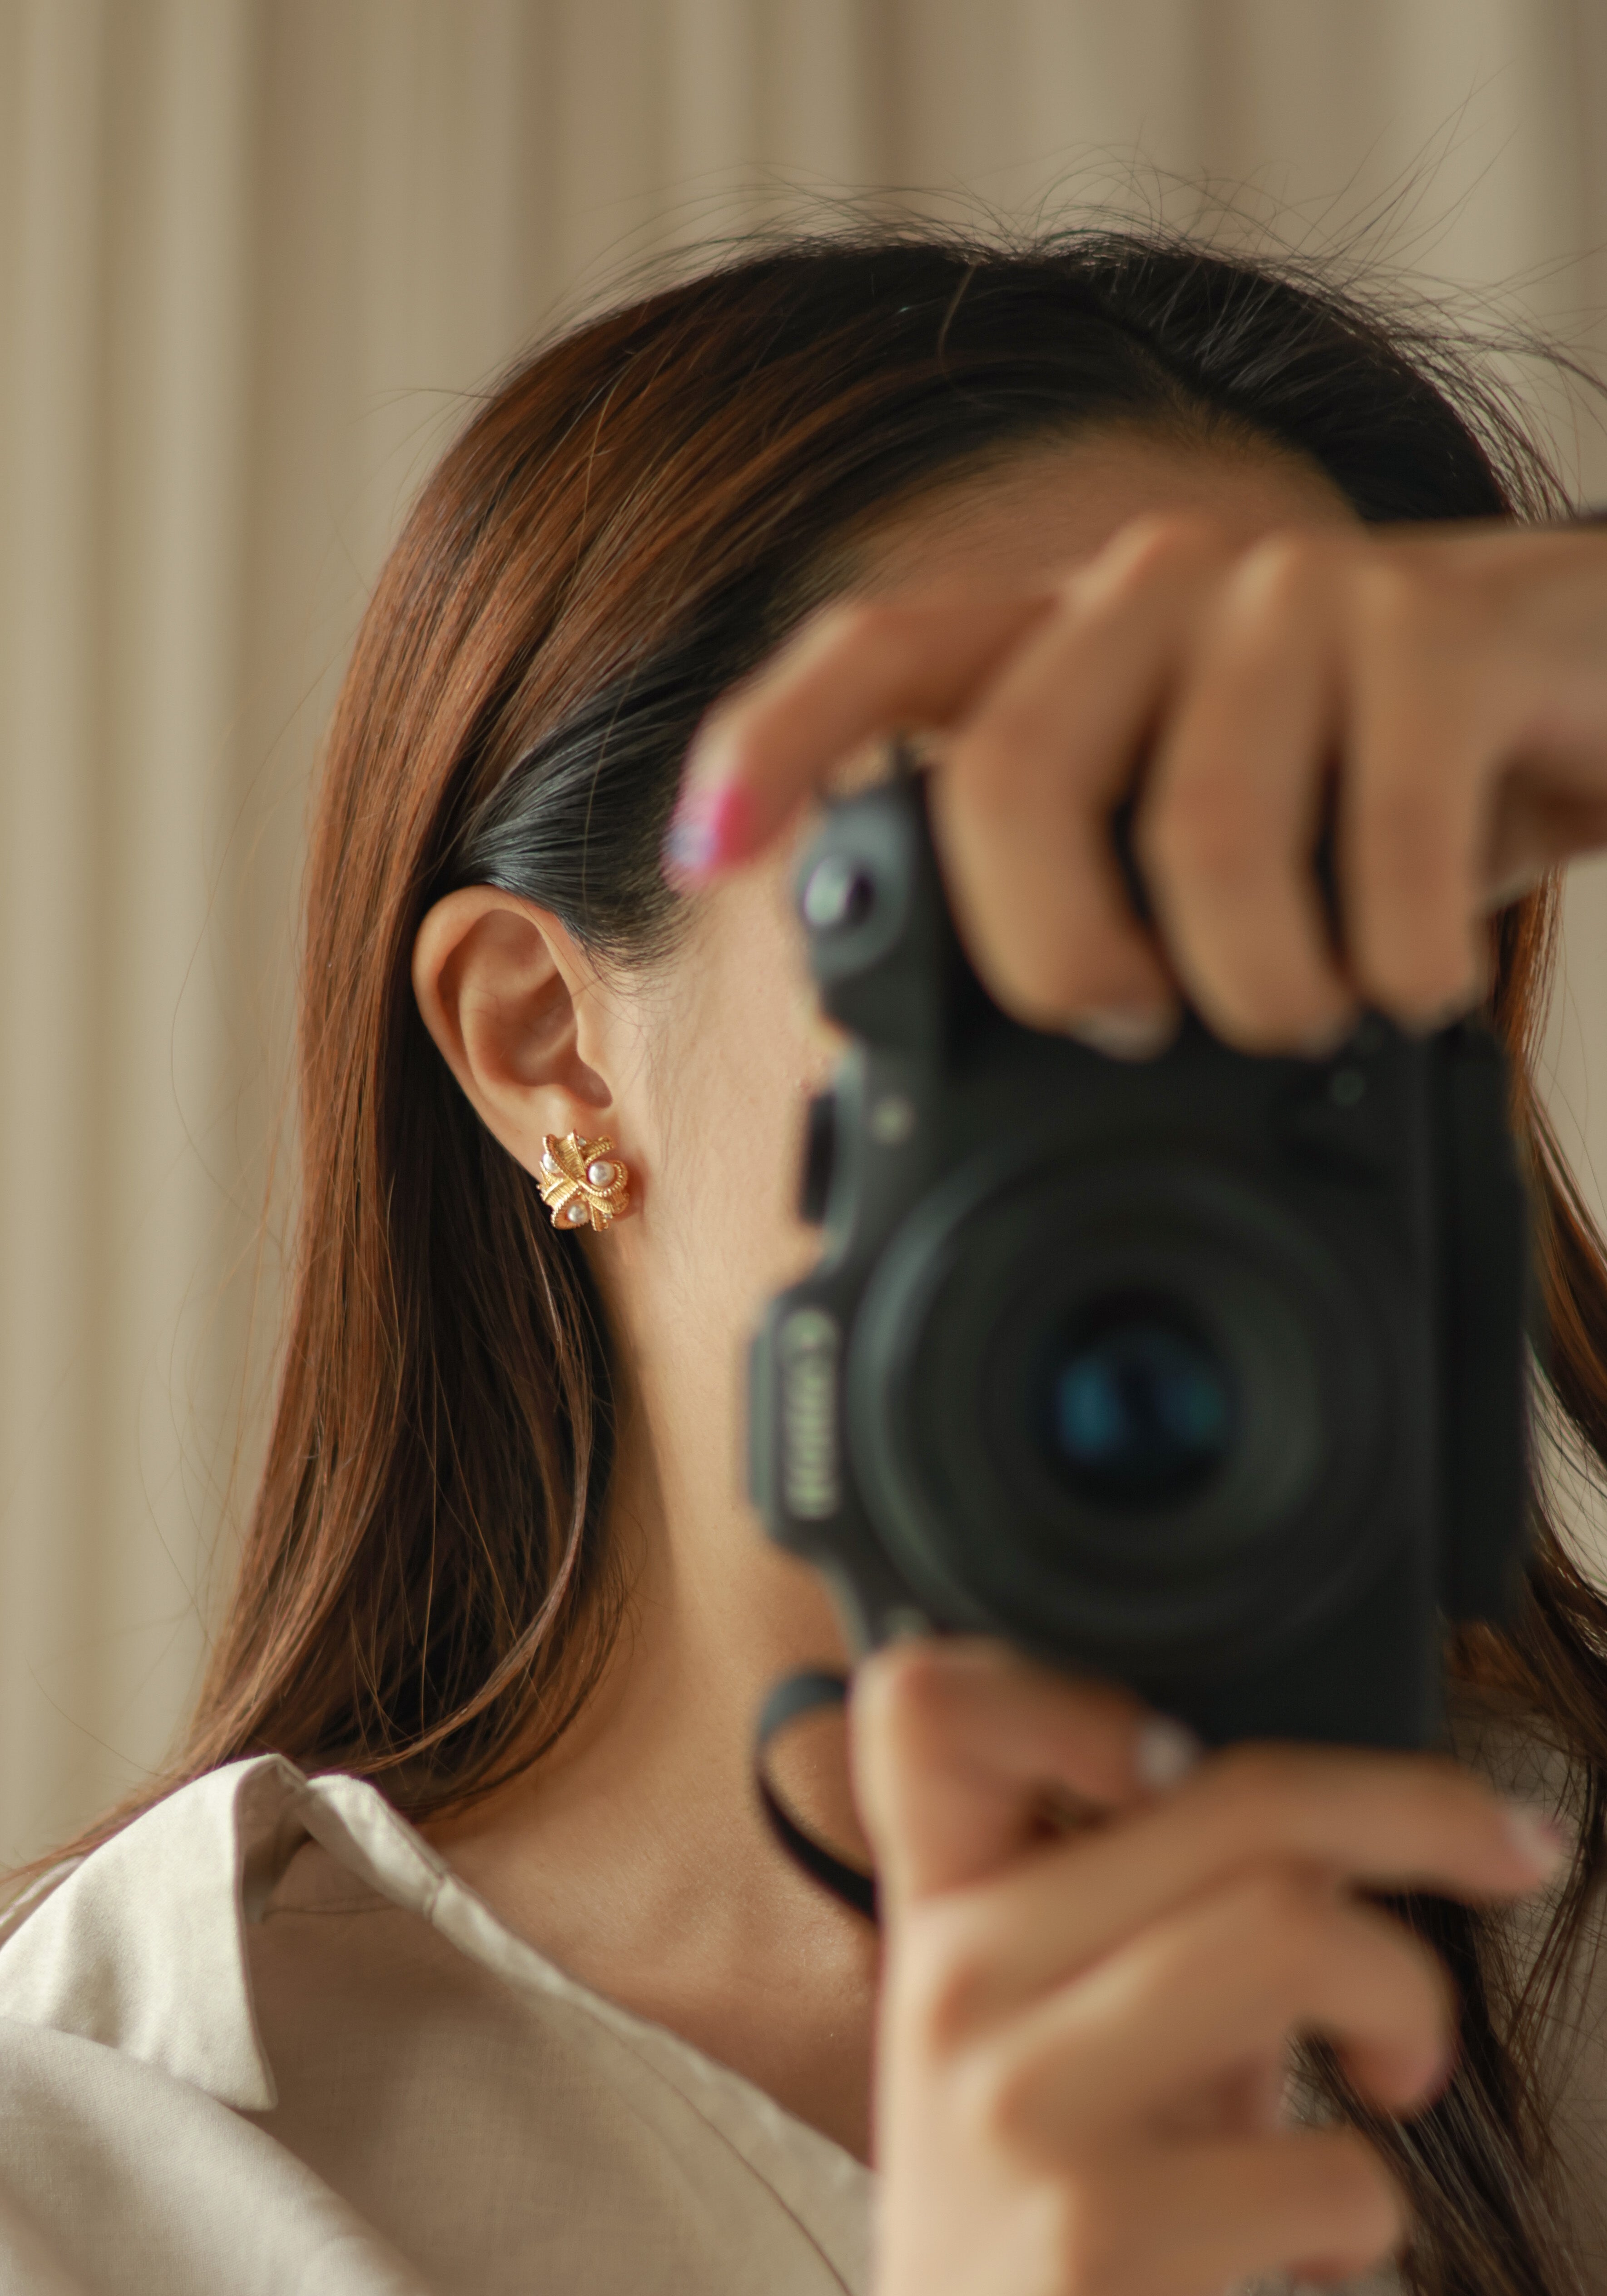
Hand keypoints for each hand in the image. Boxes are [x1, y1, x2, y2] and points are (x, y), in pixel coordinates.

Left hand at [670, 517, 1606, 1053]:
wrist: (1603, 685)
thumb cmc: (1377, 790)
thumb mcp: (1216, 848)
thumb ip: (1100, 902)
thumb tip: (1022, 1049)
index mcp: (1076, 641)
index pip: (883, 655)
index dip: (775, 744)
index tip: (705, 855)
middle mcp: (1160, 590)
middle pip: (1013, 777)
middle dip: (1049, 954)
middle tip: (1123, 1026)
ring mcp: (1301, 595)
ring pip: (1204, 834)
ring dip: (1254, 990)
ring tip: (1307, 1015)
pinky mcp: (1446, 626)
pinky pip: (1388, 839)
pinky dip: (1396, 963)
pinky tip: (1415, 983)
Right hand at [847, 1642, 1566, 2295]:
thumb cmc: (1057, 2202)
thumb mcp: (1080, 2027)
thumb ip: (1162, 1913)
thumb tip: (1349, 1827)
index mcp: (945, 1911)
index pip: (931, 1707)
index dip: (1068, 1691)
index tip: (1187, 1753)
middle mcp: (960, 1982)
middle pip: (1228, 1803)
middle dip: (1419, 1811)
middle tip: (1514, 1847)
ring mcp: (1020, 2107)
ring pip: (1284, 1934)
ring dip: (1410, 2001)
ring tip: (1403, 2070)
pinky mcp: (1096, 2239)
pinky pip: (1325, 2168)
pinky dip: (1372, 2206)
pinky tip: (1325, 2237)